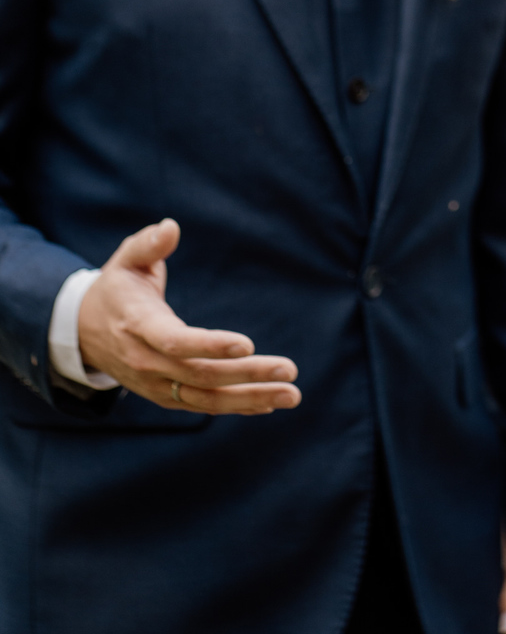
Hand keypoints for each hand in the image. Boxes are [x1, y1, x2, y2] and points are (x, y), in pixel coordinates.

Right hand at [77, 219, 300, 414]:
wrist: (84, 332)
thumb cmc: (116, 288)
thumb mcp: (126, 260)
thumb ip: (148, 245)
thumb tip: (170, 227)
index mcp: (138, 325)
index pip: (175, 342)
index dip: (210, 345)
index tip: (248, 344)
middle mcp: (147, 362)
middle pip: (201, 375)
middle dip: (248, 375)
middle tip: (289, 372)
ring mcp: (156, 384)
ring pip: (207, 398)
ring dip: (251, 398)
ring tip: (292, 395)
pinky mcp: (165, 396)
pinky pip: (204, 405)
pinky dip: (237, 406)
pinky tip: (269, 404)